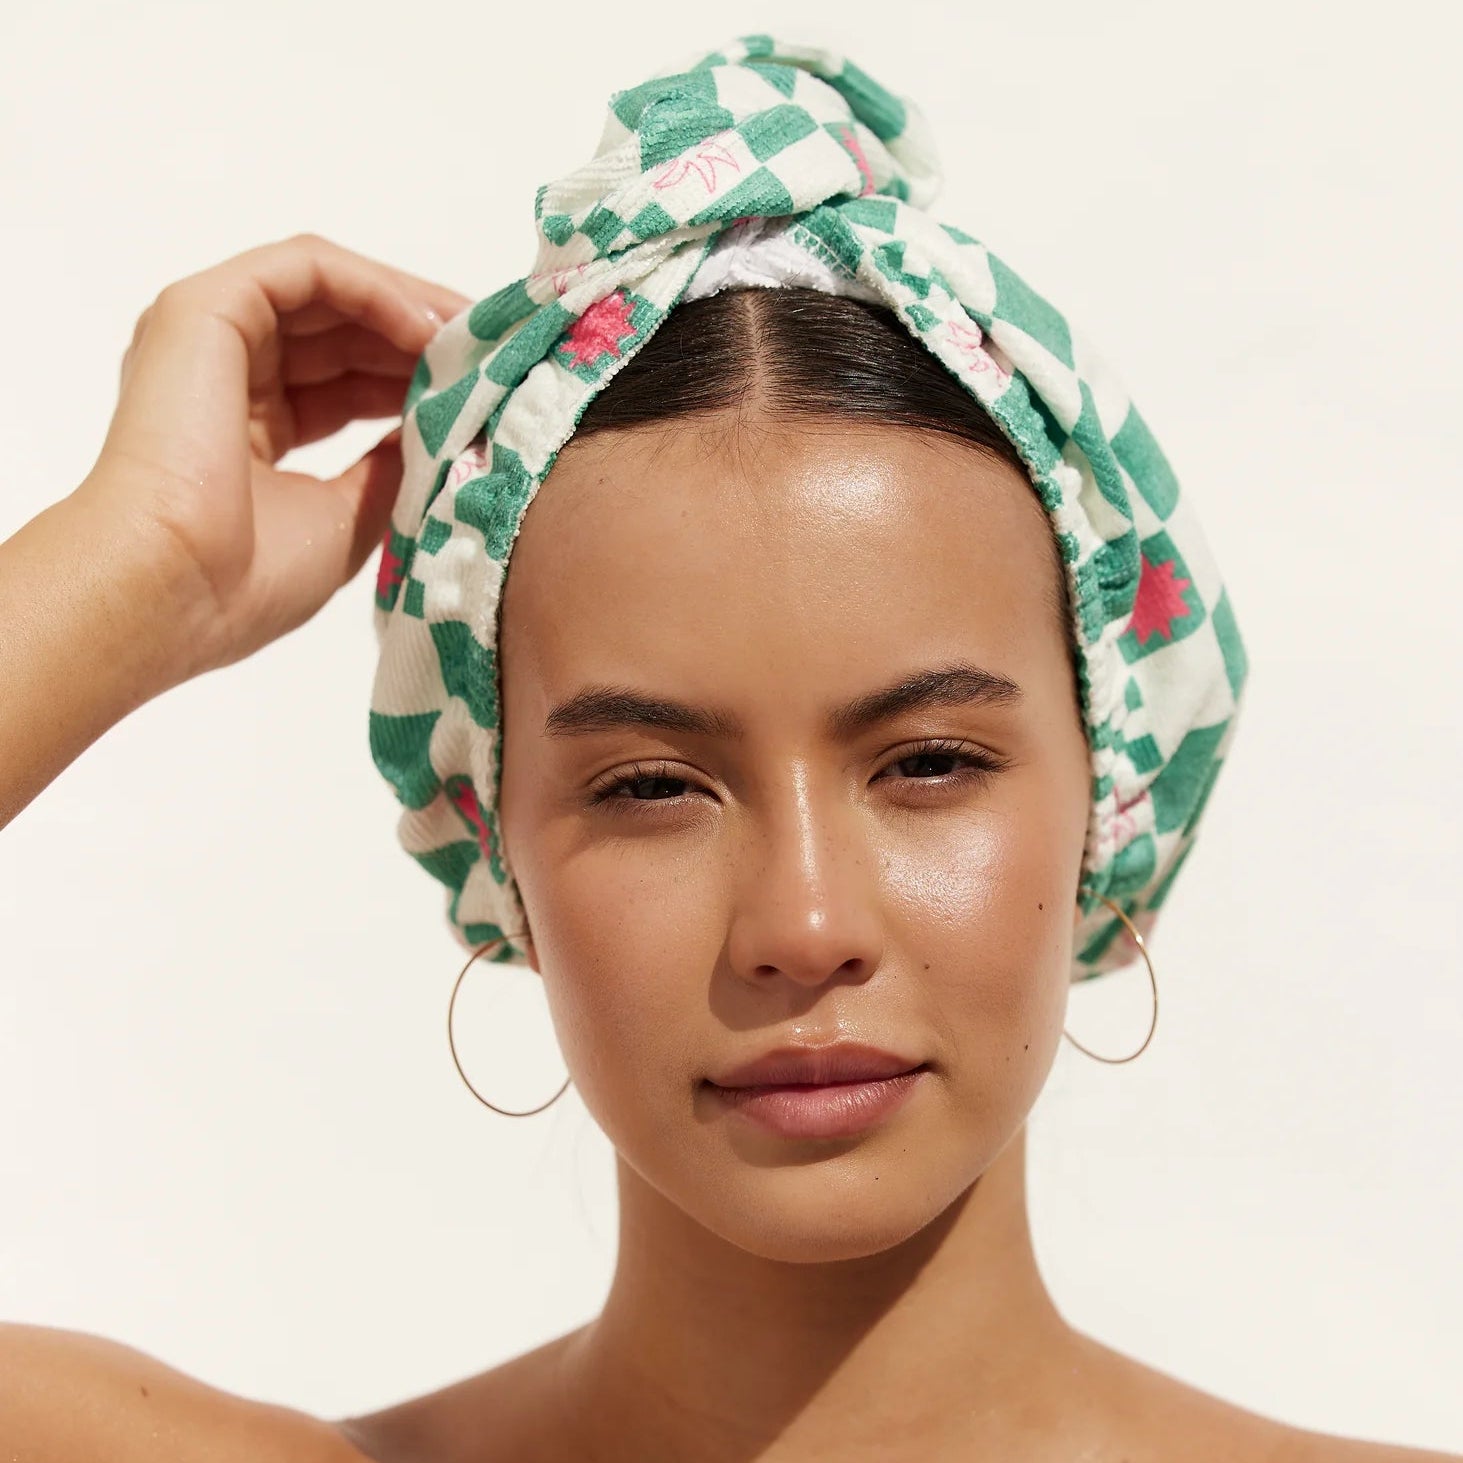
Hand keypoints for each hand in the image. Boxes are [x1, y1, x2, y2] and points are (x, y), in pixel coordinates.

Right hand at [75, 232, 470, 683]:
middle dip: (420, 337)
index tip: (480, 389)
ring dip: (406, 308)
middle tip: (491, 353)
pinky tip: (426, 328)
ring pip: (327, 291)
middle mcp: (223, 375)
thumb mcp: (346, 518)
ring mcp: (209, 337)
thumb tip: (437, 431)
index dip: (412, 378)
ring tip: (470, 339)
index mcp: (248, 429)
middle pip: (340, 329)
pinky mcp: (204, 309)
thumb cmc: (245, 578)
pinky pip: (305, 271)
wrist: (172, 588)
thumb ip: (389, 468)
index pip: (344, 381)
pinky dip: (373, 289)